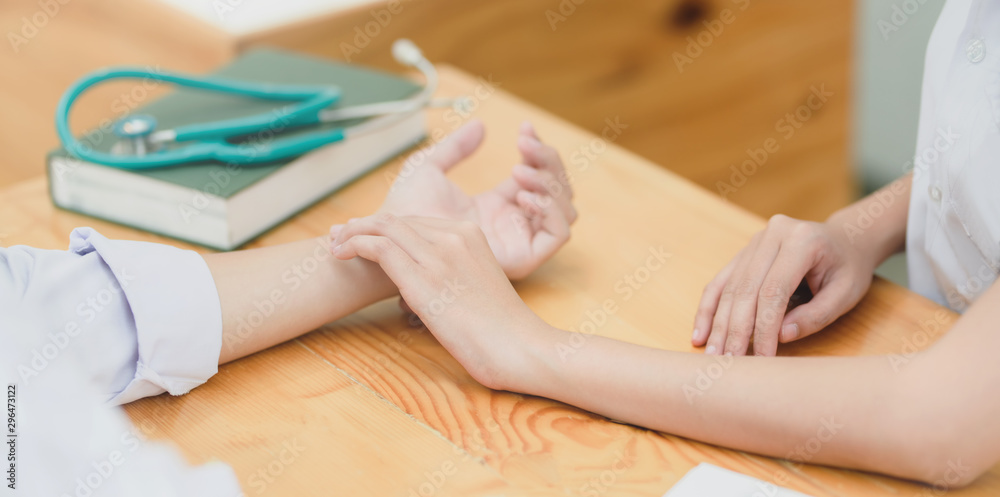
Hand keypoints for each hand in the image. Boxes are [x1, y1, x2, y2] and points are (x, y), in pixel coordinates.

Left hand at [330, 214, 547, 388]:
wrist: (520, 347)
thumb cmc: (501, 330)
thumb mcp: (477, 288)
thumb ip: (452, 276)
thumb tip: (419, 286)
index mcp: (471, 234)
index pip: (415, 221)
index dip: (385, 227)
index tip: (362, 235)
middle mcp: (454, 236)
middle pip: (396, 220)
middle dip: (363, 225)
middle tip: (339, 236)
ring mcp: (440, 255)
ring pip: (383, 228)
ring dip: (353, 233)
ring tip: (334, 244)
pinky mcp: (424, 278)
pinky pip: (380, 248)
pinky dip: (355, 245)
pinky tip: (342, 253)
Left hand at [366, 119, 576, 279]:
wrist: (396, 243)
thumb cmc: (404, 214)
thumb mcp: (429, 170)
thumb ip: (455, 148)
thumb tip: (480, 125)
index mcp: (497, 205)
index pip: (537, 175)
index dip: (538, 150)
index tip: (524, 128)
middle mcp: (513, 223)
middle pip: (557, 190)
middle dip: (548, 161)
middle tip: (525, 144)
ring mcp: (520, 242)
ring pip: (564, 210)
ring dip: (550, 183)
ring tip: (519, 171)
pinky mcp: (521, 260)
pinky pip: (557, 234)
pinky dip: (550, 209)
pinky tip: (523, 194)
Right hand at [692, 214, 877, 356]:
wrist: (846, 239)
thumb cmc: (849, 268)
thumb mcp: (846, 293)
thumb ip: (816, 315)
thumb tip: (781, 336)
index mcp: (802, 240)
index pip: (774, 290)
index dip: (764, 327)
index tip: (762, 359)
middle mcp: (773, 234)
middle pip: (746, 289)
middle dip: (735, 329)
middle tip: (728, 362)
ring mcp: (755, 241)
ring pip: (730, 287)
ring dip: (718, 324)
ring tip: (712, 354)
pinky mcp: (744, 252)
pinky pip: (721, 282)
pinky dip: (709, 309)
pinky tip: (701, 334)